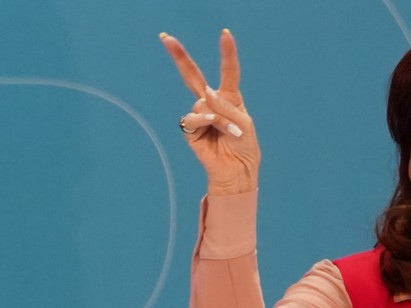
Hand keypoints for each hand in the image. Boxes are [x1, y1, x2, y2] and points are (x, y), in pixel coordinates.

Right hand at [160, 29, 259, 195]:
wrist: (237, 170)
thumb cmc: (244, 146)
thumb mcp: (243, 124)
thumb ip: (226, 107)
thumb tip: (205, 93)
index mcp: (229, 98)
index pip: (228, 72)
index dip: (227, 53)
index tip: (225, 34)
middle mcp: (211, 103)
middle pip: (192, 76)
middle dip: (179, 56)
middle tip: (165, 37)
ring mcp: (200, 115)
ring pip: (202, 103)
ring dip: (218, 117)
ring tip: (230, 131)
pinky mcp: (191, 129)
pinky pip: (193, 117)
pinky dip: (206, 121)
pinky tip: (214, 128)